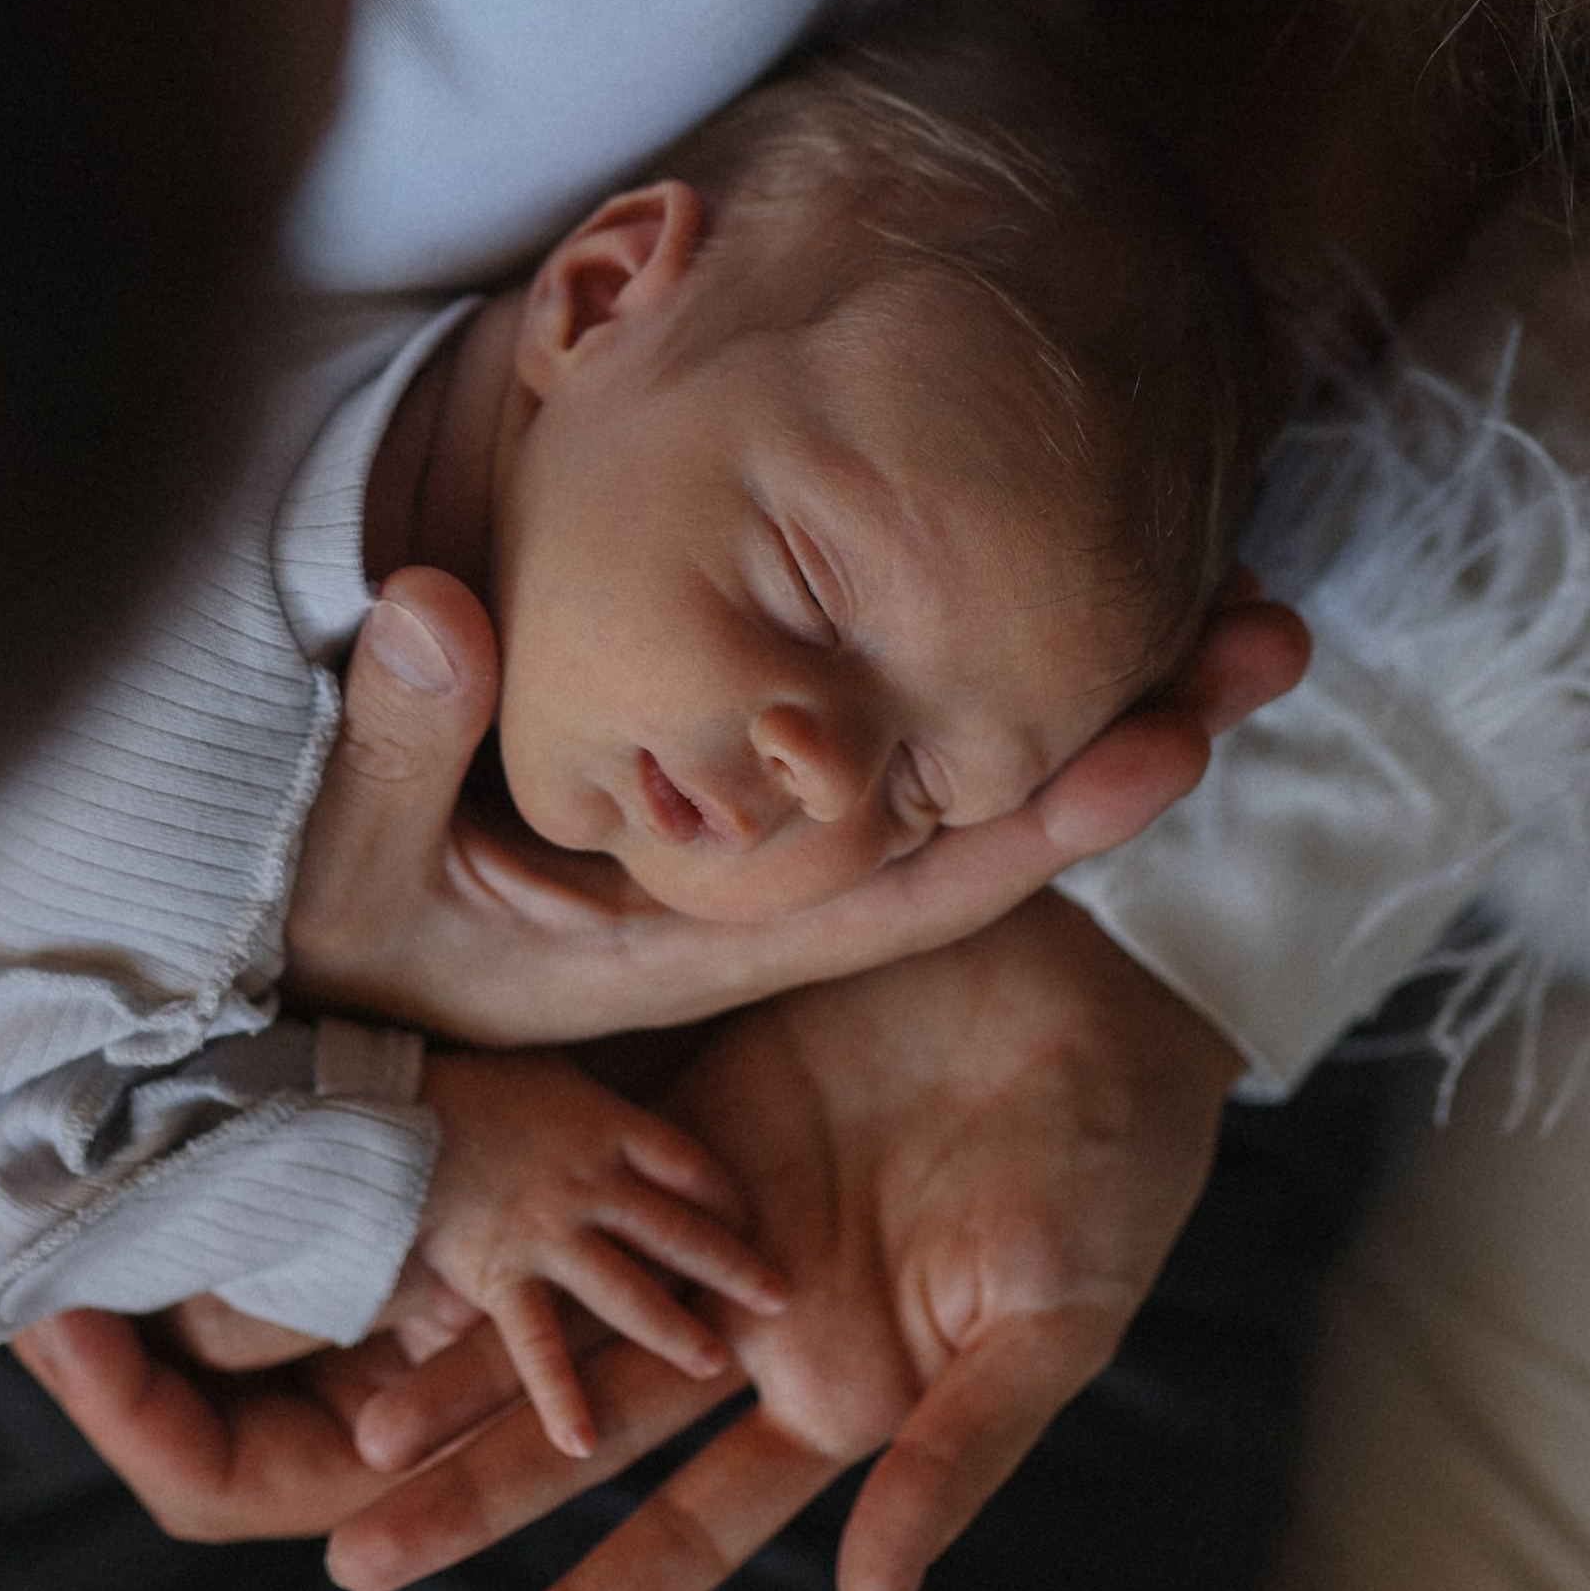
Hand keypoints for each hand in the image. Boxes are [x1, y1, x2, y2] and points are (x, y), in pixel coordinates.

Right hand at [284, 563, 1306, 1046]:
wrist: (313, 998)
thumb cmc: (336, 958)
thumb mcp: (357, 872)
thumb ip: (398, 750)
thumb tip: (438, 603)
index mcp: (722, 942)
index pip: (925, 879)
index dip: (1056, 807)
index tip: (1183, 728)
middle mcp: (778, 906)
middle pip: (994, 821)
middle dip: (1135, 724)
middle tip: (1276, 624)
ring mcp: (772, 850)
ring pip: (967, 772)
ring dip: (1096, 683)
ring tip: (1230, 592)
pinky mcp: (749, 792)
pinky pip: (901, 737)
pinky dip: (994, 675)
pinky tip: (1080, 598)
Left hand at [328, 895, 1242, 1590]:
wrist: (1113, 998)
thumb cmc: (1113, 1179)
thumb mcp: (1048, 1331)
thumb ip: (949, 1465)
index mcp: (839, 1399)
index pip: (691, 1532)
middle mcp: (755, 1329)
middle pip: (588, 1431)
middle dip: (476, 1495)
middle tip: (352, 1553)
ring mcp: (718, 1221)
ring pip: (565, 1309)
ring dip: (466, 1360)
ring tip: (349, 1426)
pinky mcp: (703, 1107)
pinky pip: (585, 1174)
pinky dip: (507, 1208)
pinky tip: (418, 1233)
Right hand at [385, 1049, 785, 1456]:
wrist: (382, 1113)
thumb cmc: (461, 1085)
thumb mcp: (541, 1073)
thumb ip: (580, 1108)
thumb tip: (596, 1125)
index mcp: (603, 1123)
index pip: (685, 1159)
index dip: (721, 1191)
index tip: (749, 1215)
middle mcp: (588, 1180)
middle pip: (676, 1227)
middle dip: (731, 1264)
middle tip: (781, 1298)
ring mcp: (548, 1232)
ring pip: (626, 1288)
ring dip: (671, 1329)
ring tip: (716, 1365)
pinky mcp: (501, 1275)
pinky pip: (537, 1346)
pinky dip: (559, 1396)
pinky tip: (584, 1443)